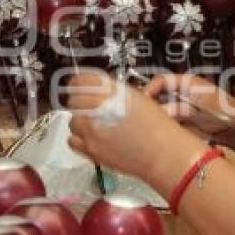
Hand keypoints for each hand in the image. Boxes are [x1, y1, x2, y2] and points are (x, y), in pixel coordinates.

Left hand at [66, 70, 205, 184]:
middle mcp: (97, 109)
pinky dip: (80, 138)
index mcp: (110, 92)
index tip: (81, 85)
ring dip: (82, 120)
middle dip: (81, 101)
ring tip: (96, 124)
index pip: (80, 81)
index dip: (79, 82)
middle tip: (92, 106)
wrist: (162, 154)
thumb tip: (98, 91)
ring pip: (73, 120)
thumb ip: (114, 92)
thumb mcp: (137, 98)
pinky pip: (72, 140)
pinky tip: (93, 138)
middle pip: (73, 100)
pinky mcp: (90, 150)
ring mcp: (90, 131)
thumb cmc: (157, 126)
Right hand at [142, 73, 234, 136]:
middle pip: (157, 95)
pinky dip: (163, 126)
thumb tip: (160, 112)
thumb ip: (179, 110)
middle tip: (142, 118)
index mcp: (187, 83)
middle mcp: (182, 92)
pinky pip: (167, 121)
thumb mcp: (201, 110)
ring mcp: (182, 106)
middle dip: (149, 106)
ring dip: (156, 118)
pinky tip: (160, 132)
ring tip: (150, 126)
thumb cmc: (225, 113)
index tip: (141, 103)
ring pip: (161, 110)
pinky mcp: (183, 120)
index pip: (161, 81)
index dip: (149, 90)